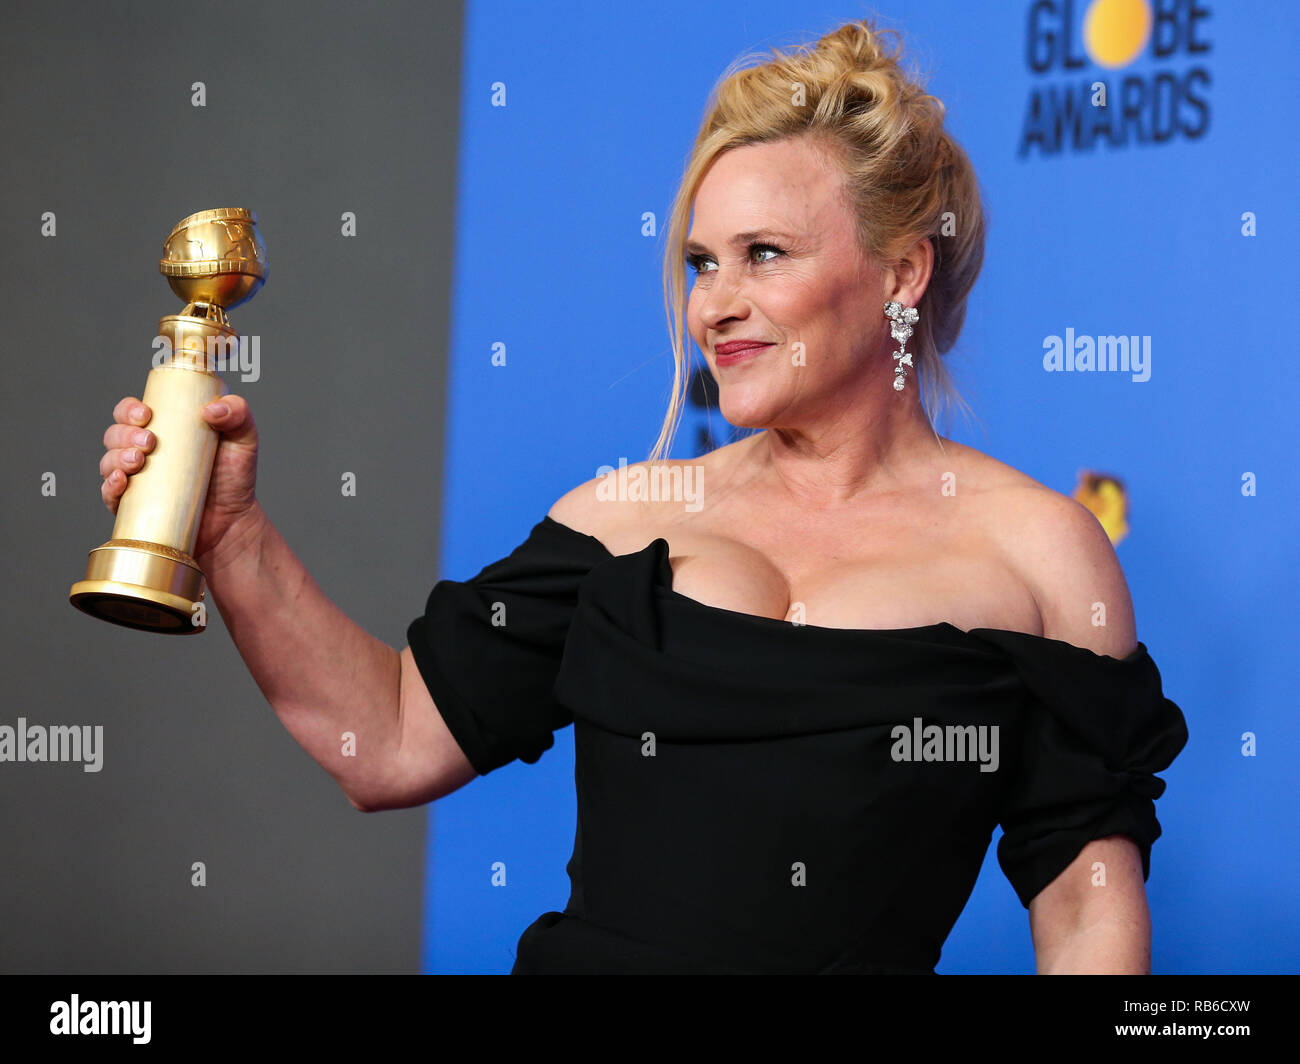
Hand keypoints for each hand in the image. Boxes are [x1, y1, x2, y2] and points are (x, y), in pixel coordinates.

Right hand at [99, 391, 261, 562]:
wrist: (234, 522)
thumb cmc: (235, 478)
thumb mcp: (244, 439)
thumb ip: (238, 414)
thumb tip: (211, 408)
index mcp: (162, 430)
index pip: (132, 413)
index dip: (129, 409)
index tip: (145, 414)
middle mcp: (143, 453)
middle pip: (115, 435)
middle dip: (125, 434)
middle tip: (149, 442)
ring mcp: (136, 480)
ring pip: (109, 462)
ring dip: (116, 457)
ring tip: (139, 461)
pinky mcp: (133, 508)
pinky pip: (109, 496)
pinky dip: (109, 487)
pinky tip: (121, 480)